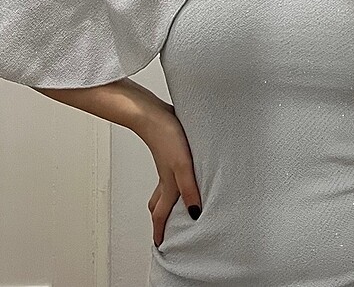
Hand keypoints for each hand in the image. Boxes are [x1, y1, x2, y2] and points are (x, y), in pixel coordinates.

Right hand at [140, 103, 201, 247]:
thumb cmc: (167, 137)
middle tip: (164, 228)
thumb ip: (189, 189)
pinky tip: (184, 169)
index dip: (160, 231)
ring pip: (163, 187)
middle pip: (159, 203)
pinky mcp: (170, 150)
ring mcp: (166, 163)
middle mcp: (165, 177)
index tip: (159, 245)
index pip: (161, 214)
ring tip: (176, 203)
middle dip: (160, 218)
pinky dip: (174, 178)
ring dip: (167, 198)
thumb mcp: (182, 166)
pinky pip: (170, 171)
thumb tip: (194, 213)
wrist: (152, 114)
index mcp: (168, 185)